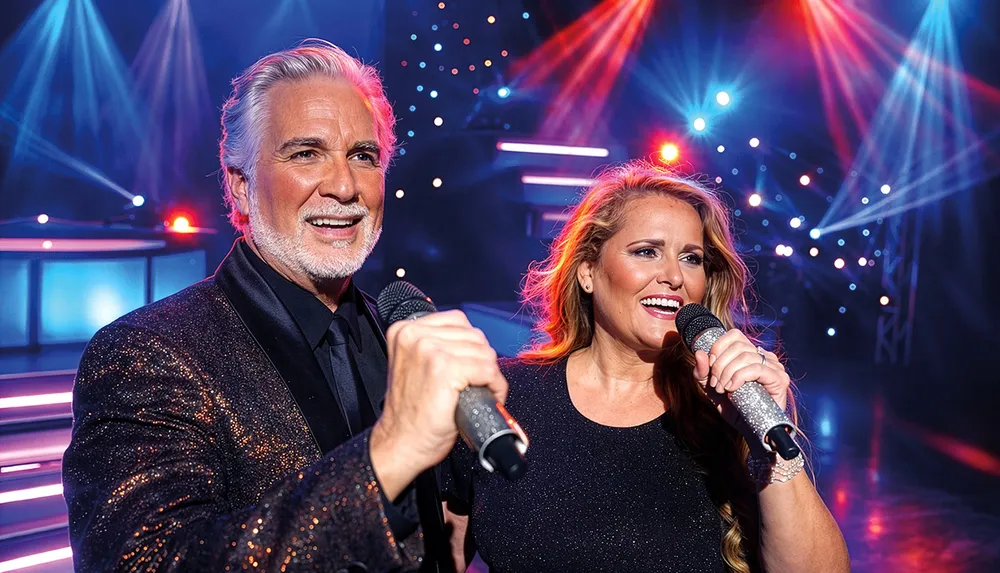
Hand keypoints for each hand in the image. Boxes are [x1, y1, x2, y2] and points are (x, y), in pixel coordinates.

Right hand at [370, 310, 506, 499]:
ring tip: (481, 392)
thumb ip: (434, 347)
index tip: (471, 366)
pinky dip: (495, 386)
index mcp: (405, 330)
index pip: (458, 322)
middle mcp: (415, 336)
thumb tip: (470, 342)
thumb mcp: (415, 366)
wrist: (399, 444)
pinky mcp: (445, 369)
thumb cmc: (409, 414)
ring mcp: (429, 350)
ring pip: (484, 352)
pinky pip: (488, 370)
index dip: (471, 346)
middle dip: (483, 361)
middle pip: (474, 336)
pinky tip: (487, 397)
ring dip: (491, 375)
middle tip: (478, 384)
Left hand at [692, 329, 789, 425]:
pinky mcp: (780, 379)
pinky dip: (740, 377)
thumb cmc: (734, 409)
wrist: (750, 431)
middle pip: (738, 345)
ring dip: (728, 373)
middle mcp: (764, 356)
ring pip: (746, 356)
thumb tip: (699, 353)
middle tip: (715, 383)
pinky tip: (733, 389)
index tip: (710, 366)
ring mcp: (774, 366)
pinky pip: (757, 368)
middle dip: (720, 364)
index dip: (718, 347)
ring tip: (723, 389)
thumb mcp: (711, 389)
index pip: (734, 335)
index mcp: (750, 353)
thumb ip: (702, 372)